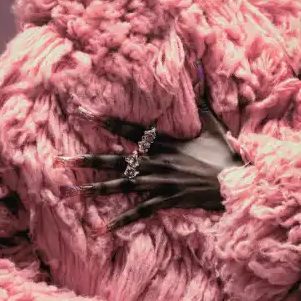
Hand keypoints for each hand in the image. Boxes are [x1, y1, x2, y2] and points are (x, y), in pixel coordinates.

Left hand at [57, 62, 243, 231]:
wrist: (237, 179)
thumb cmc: (225, 150)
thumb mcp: (212, 122)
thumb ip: (200, 99)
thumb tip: (199, 71)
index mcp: (164, 141)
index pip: (128, 129)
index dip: (104, 121)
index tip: (82, 113)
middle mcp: (157, 161)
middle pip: (116, 160)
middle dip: (88, 160)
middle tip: (62, 160)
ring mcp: (160, 182)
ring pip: (122, 186)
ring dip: (96, 189)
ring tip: (72, 191)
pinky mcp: (167, 200)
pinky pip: (139, 212)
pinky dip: (121, 221)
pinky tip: (101, 229)